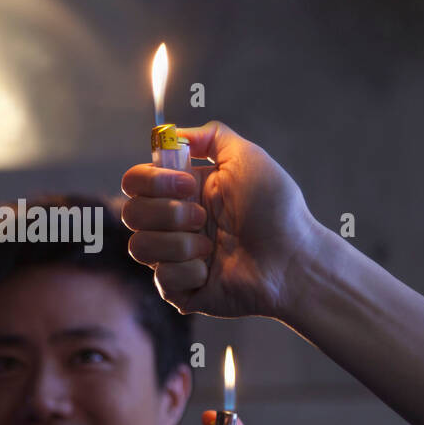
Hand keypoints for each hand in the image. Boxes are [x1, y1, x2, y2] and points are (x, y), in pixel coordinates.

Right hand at [121, 120, 320, 318]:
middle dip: (168, 214)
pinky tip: (212, 271)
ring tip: (212, 248)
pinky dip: (190, 272)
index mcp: (182, 192)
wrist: (293, 259)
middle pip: (130, 213)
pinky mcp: (181, 290)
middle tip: (204, 218)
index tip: (188, 185)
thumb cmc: (277, 209)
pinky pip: (162, 279)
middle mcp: (173, 223)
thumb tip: (175, 134)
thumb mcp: (247, 157)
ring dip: (179, 244)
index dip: (152, 181)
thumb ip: (210, 136)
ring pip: (139, 247)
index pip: (135, 181)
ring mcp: (175, 257)